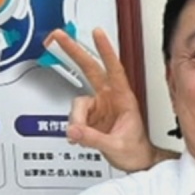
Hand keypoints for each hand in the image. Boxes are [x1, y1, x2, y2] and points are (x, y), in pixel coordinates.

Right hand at [45, 28, 154, 172]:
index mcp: (123, 98)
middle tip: (58, 36)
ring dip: (75, 119)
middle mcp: (110, 98)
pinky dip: (74, 127)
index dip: (105, 50)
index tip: (97, 33)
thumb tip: (74, 131)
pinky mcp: (90, 116)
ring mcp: (99, 106)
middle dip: (74, 51)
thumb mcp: (116, 146)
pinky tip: (79, 136)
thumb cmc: (135, 151)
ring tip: (81, 135)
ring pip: (77, 102)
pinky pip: (74, 117)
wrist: (136, 161)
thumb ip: (94, 138)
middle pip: (90, 69)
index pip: (114, 69)